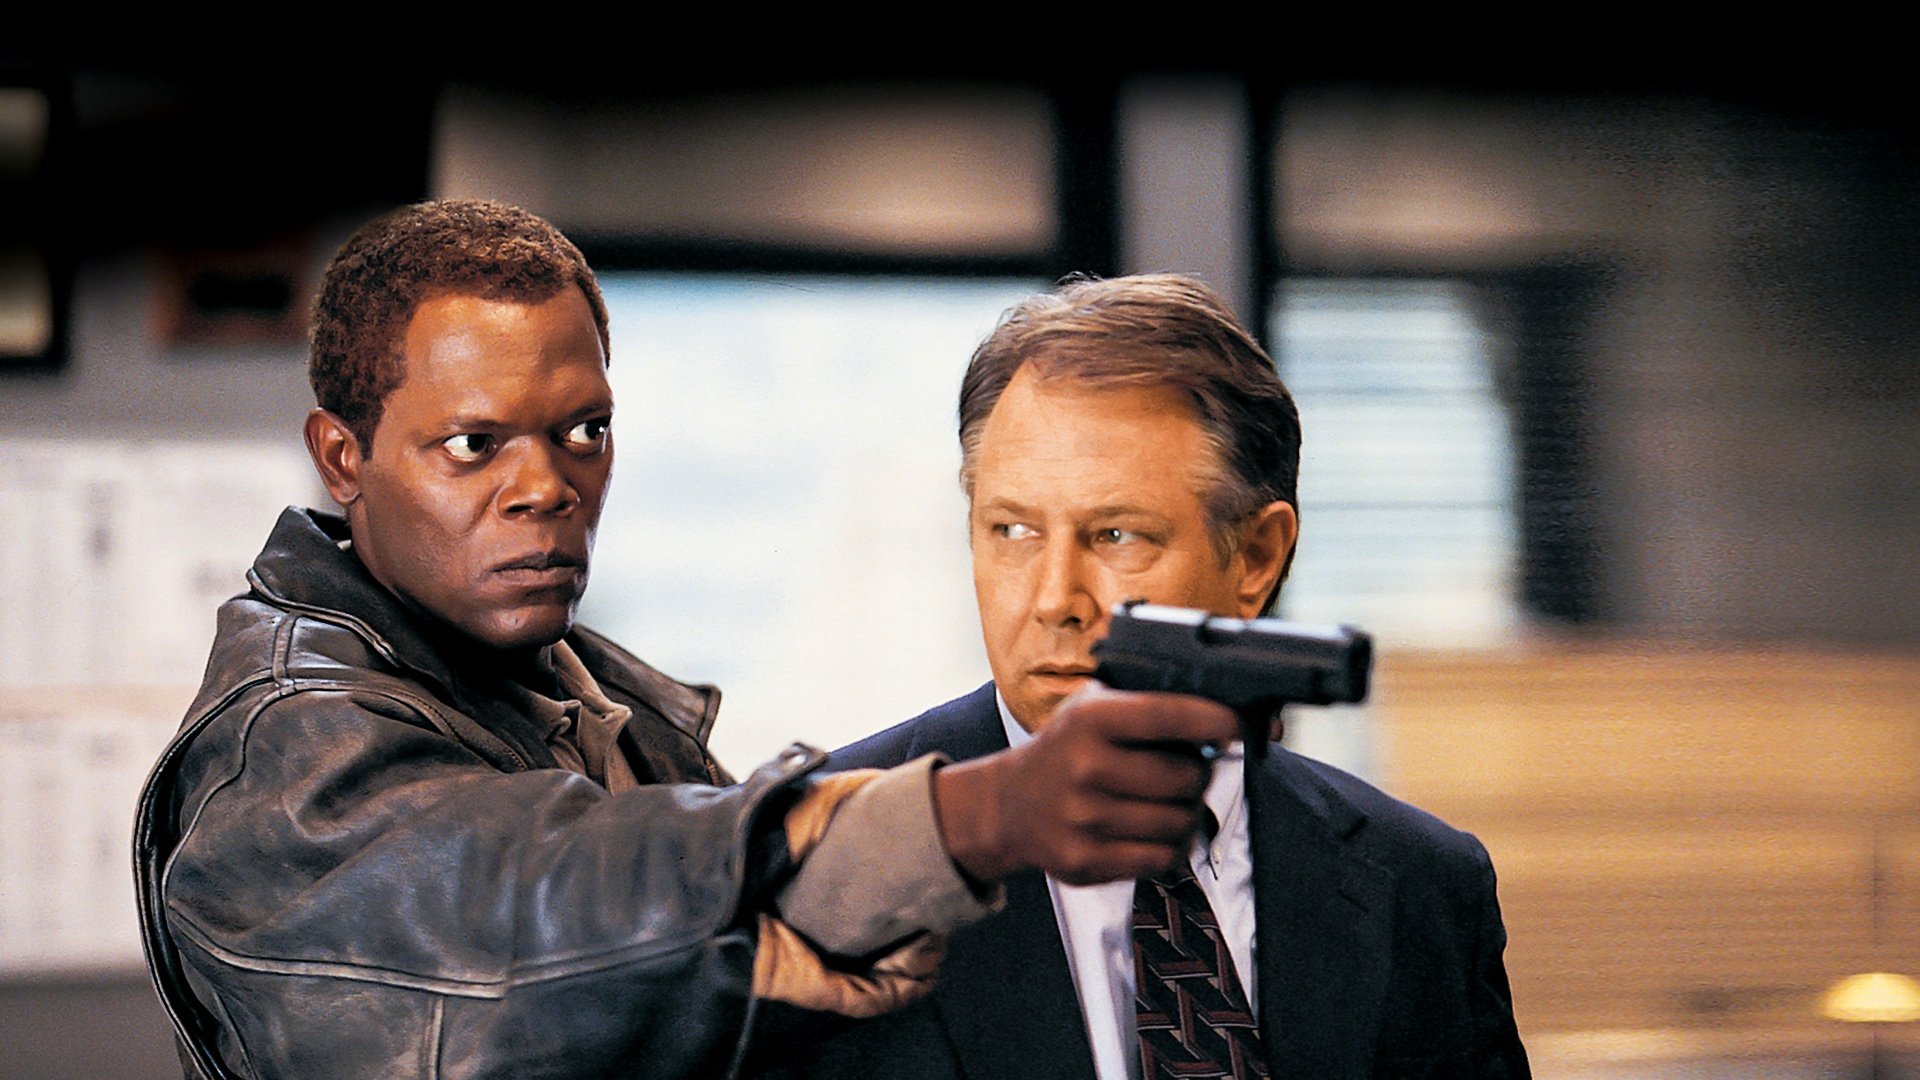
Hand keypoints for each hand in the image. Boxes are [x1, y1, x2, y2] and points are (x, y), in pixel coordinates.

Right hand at [930, 684, 1234, 885]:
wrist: (1009, 806)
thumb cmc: (1068, 750)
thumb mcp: (1092, 710)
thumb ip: (1146, 706)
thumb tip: (1224, 715)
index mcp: (1089, 720)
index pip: (1166, 715)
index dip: (1213, 719)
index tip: (1236, 724)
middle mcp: (1084, 767)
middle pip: (1186, 777)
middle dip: (1198, 774)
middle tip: (1186, 771)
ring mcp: (1083, 819)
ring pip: (1180, 822)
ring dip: (1186, 814)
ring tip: (1166, 803)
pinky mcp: (1085, 861)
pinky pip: (1162, 859)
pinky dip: (1170, 847)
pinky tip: (1154, 832)